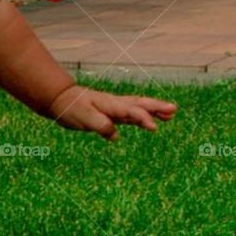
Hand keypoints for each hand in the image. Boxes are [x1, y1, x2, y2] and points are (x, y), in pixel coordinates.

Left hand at [47, 84, 177, 141]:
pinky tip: (148, 123)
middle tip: (174, 110)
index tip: (154, 127)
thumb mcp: (83, 118)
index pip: (130, 111)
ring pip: (138, 108)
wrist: (61, 100)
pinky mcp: (111, 113)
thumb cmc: (71, 108)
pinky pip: (130, 114)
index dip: (143, 118)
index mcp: (110, 104)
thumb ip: (99, 125)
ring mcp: (114, 107)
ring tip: (170, 114)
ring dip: (154, 110)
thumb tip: (114, 135)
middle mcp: (115, 104)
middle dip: (157, 107)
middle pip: (140, 104)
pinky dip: (141, 117)